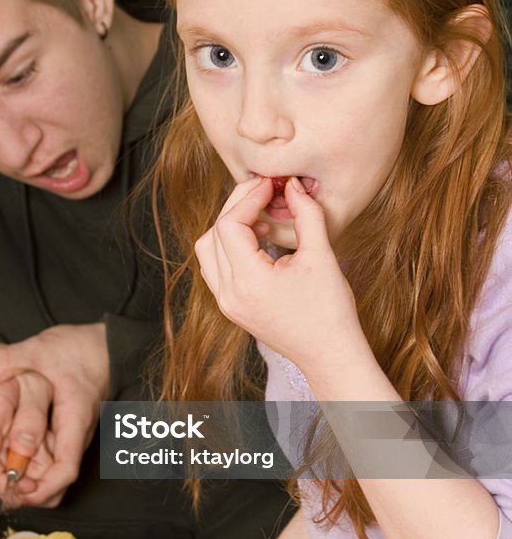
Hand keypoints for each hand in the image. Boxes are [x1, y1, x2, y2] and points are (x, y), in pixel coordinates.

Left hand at [0, 324, 109, 506]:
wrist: (104, 344)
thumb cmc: (76, 348)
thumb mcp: (36, 349)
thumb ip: (4, 363)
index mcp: (74, 418)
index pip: (65, 469)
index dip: (43, 489)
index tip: (17, 492)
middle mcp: (79, 433)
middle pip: (61, 480)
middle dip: (33, 492)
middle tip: (1, 491)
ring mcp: (76, 434)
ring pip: (58, 473)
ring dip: (33, 482)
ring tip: (1, 478)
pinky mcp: (72, 431)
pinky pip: (57, 460)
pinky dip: (36, 467)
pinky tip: (13, 458)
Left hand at [195, 176, 362, 382]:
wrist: (330, 355)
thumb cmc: (330, 310)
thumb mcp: (322, 256)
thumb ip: (306, 214)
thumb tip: (292, 184)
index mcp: (248, 281)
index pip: (229, 224)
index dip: (248, 197)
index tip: (271, 185)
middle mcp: (228, 294)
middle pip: (214, 234)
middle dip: (238, 206)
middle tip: (265, 191)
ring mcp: (226, 303)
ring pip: (208, 250)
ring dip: (229, 226)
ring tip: (261, 217)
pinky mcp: (231, 307)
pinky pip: (215, 268)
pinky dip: (229, 247)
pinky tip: (257, 239)